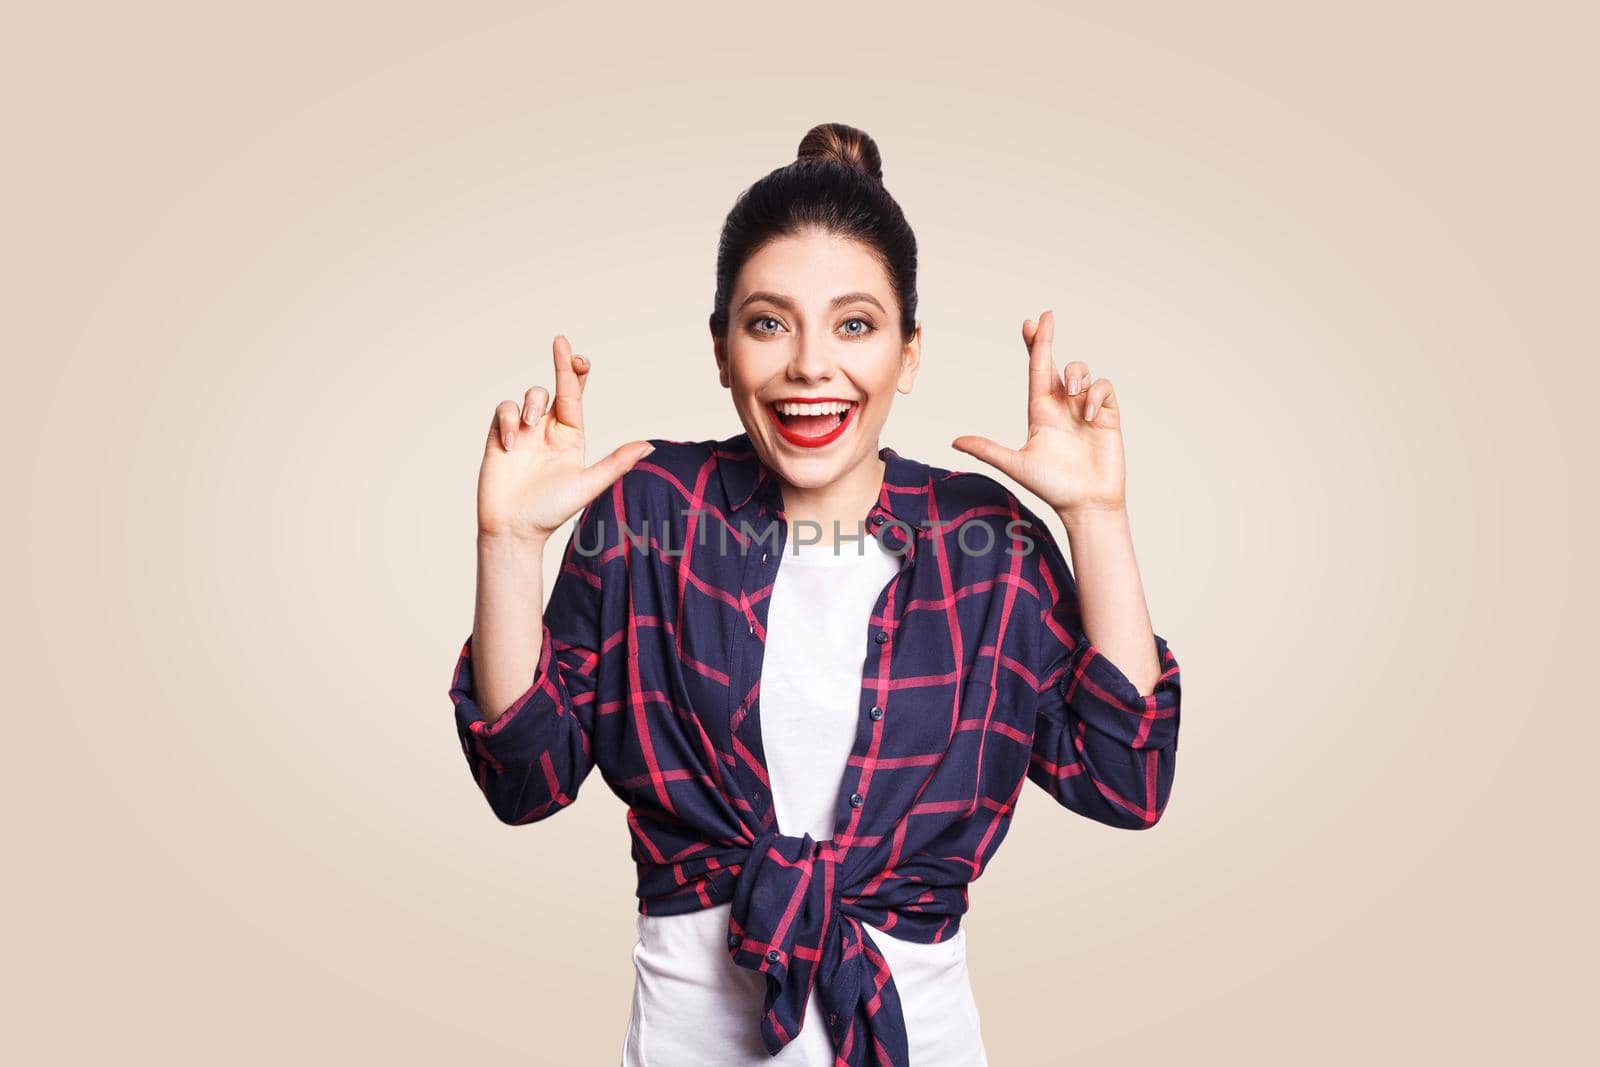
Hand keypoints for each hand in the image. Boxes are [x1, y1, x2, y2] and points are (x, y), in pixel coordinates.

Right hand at [477, 334, 654, 541]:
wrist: (514, 529)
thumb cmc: (552, 511)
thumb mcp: (588, 485)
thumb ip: (616, 463)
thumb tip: (650, 447)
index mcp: (571, 436)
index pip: (575, 396)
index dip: (576, 371)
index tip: (578, 354)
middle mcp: (548, 430)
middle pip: (555, 387)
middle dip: (560, 363)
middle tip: (561, 342)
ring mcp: (523, 432)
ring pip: (529, 397)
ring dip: (531, 403)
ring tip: (530, 424)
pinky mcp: (499, 437)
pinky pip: (503, 411)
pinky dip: (507, 421)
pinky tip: (511, 445)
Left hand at [950, 309, 1125, 517]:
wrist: (1085, 505)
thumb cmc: (1052, 487)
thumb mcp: (1016, 465)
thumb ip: (988, 450)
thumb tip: (954, 441)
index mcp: (1040, 411)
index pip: (1037, 371)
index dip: (1034, 346)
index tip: (1030, 323)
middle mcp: (1063, 405)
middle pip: (1057, 362)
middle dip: (1049, 339)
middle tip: (1046, 318)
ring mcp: (1085, 409)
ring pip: (1082, 371)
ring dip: (1077, 374)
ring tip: (1073, 393)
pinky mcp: (1108, 416)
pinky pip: (1104, 388)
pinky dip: (1097, 395)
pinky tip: (1090, 414)